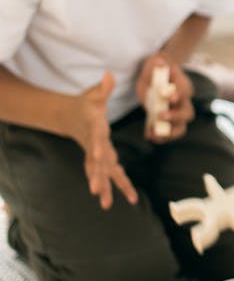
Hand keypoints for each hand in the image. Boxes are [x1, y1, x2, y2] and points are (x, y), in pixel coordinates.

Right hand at [74, 73, 137, 209]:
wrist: (70, 116)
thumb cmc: (86, 104)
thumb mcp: (94, 94)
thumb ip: (103, 88)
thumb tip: (109, 75)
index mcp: (94, 128)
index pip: (95, 138)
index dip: (97, 147)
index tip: (97, 156)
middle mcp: (94, 144)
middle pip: (95, 162)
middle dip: (97, 177)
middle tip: (97, 192)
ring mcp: (95, 153)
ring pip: (99, 172)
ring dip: (103, 187)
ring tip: (107, 205)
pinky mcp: (98, 158)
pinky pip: (105, 173)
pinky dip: (110, 185)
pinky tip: (115, 198)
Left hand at [136, 54, 194, 140]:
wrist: (154, 75)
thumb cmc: (157, 67)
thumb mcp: (155, 62)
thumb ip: (157, 63)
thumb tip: (160, 62)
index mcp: (182, 84)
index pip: (185, 91)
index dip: (179, 95)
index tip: (170, 98)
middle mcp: (182, 101)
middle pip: (187, 113)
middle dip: (175, 117)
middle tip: (161, 116)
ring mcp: (175, 113)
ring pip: (180, 128)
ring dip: (169, 134)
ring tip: (155, 135)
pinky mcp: (166, 120)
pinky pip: (167, 133)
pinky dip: (159, 136)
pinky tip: (148, 134)